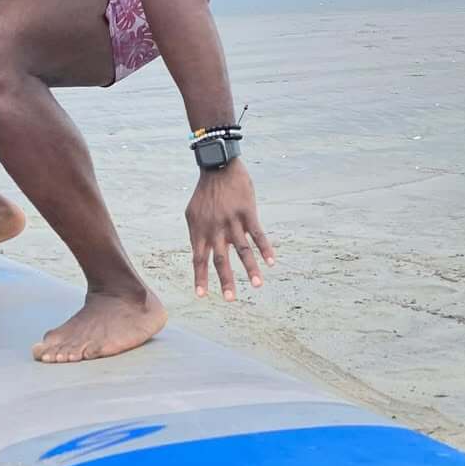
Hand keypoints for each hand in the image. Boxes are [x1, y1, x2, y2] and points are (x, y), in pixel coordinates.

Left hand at [185, 161, 274, 300]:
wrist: (217, 165)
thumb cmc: (205, 192)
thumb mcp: (192, 213)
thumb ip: (196, 234)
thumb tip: (198, 253)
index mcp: (200, 230)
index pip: (199, 259)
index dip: (200, 277)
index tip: (202, 295)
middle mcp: (215, 229)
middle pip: (220, 259)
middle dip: (225, 280)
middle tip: (230, 299)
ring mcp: (232, 221)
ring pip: (242, 249)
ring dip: (250, 268)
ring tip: (257, 285)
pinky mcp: (247, 212)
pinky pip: (257, 234)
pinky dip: (265, 248)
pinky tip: (271, 262)